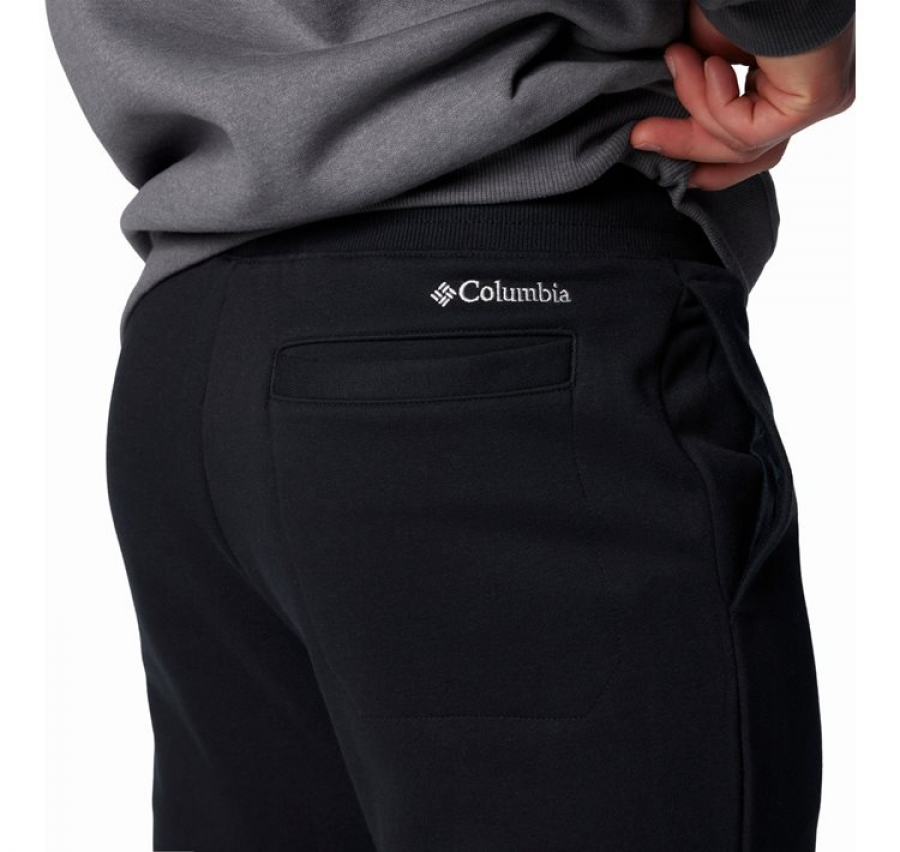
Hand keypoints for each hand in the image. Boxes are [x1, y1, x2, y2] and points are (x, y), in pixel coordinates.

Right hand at [630, 2, 854, 190]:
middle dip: (688, 147)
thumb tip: (644, 138)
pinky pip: (750, 130)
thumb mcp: (700, 57)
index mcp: (790, 80)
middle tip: (640, 136)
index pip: (750, 139)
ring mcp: (823, 97)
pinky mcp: (820, 99)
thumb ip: (689, 96)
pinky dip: (719, 102)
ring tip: (676, 60)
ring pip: (742, 144)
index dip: (703, 157)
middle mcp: (811, 92)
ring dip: (697, 108)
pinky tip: (713, 63)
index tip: (659, 154)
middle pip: (745, 152)